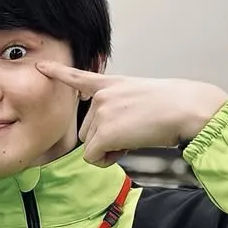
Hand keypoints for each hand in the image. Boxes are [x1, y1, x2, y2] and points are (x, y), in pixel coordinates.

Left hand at [36, 61, 227, 166]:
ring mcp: (102, 112)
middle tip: (131, 133)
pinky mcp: (105, 132)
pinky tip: (126, 148)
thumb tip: (110, 134)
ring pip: (89, 144)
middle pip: (86, 129)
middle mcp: (102, 96)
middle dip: (104, 138)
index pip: (78, 76)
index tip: (40, 67)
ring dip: (107, 148)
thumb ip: (119, 107)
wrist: (187, 108)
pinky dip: (107, 160)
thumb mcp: (140, 96)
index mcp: (111, 83)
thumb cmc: (174, 105)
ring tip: (134, 137)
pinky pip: (93, 157)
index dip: (57, 72)